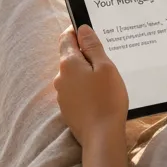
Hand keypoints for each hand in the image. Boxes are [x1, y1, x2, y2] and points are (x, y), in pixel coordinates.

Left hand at [55, 25, 128, 144]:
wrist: (101, 137)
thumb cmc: (107, 99)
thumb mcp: (105, 67)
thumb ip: (92, 46)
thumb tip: (82, 29)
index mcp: (68, 63)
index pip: (66, 38)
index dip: (77, 31)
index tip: (91, 31)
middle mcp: (60, 77)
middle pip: (70, 56)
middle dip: (85, 54)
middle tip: (105, 57)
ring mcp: (62, 94)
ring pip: (73, 75)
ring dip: (85, 72)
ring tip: (105, 78)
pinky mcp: (67, 108)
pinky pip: (75, 90)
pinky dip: (85, 87)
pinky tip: (99, 94)